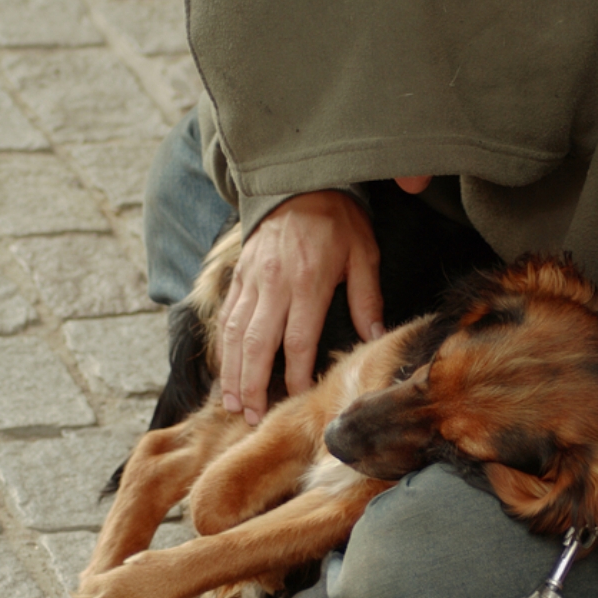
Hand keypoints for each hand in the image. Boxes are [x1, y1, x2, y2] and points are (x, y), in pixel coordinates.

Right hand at [219, 191, 382, 423]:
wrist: (300, 181)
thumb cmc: (338, 220)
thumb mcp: (363, 254)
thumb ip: (366, 298)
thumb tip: (375, 337)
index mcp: (307, 282)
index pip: (296, 340)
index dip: (295, 374)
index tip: (297, 399)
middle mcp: (273, 284)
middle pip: (256, 344)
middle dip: (251, 385)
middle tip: (250, 417)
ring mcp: (251, 279)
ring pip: (234, 334)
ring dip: (232, 373)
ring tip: (232, 404)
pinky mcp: (239, 274)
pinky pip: (226, 316)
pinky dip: (223, 347)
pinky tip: (226, 370)